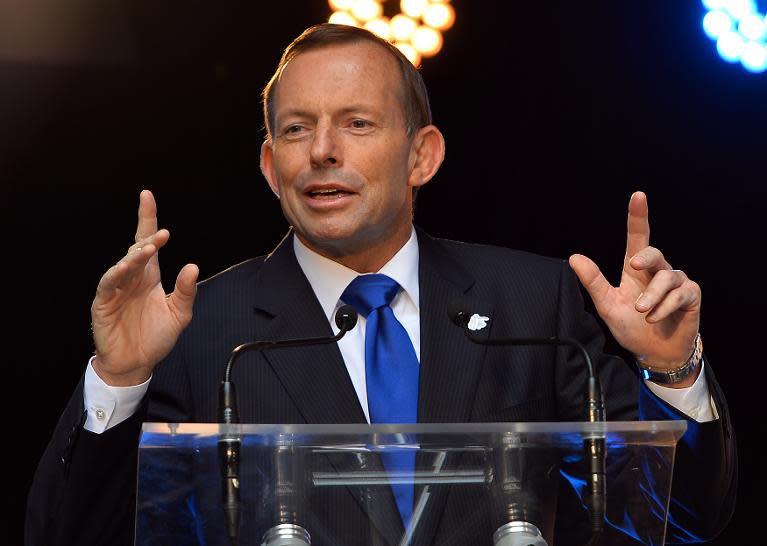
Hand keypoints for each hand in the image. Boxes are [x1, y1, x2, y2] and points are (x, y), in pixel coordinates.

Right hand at [90, 190, 198, 385]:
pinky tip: (126, 267)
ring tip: (149, 248)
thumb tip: (193, 266)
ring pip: (124, 264)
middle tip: (163, 233)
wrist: (136, 364)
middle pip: (136, 249)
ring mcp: (116, 289)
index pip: (147, 242)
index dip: (147, 218)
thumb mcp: (179, 314)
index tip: (147, 196)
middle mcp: (132, 278)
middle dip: (147, 238)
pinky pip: (108, 283)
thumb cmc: (156, 337)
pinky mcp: (103, 302)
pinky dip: (117, 273)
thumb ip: (186, 292)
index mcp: (149, 276)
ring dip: (135, 255)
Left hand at [569, 192, 700, 384]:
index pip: (638, 237)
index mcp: (636, 270)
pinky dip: (665, 306)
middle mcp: (657, 272)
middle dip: (645, 257)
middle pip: (653, 253)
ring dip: (652, 295)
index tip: (638, 196)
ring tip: (642, 312)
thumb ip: (593, 282)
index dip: (638, 216)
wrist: (654, 353)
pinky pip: (681, 293)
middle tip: (633, 266)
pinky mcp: (691, 296)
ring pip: (667, 277)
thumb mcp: (608, 305)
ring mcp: (676, 283)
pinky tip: (654, 318)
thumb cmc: (631, 326)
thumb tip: (574, 257)